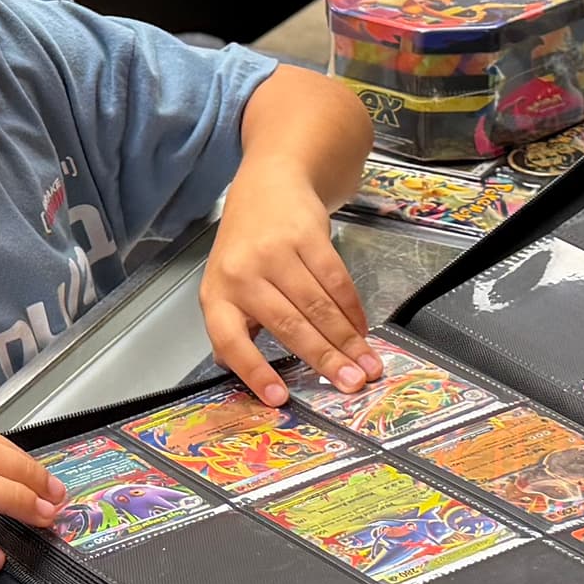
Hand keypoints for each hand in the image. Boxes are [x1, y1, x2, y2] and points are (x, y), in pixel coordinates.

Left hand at [203, 167, 373, 401]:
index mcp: (217, 295)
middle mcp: (242, 274)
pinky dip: (353, 309)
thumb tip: (247, 377)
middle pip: (289, 325)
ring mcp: (275, 252)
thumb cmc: (245, 247)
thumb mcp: (226, 286)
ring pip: (318, 307)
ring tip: (366, 365)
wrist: (267, 185)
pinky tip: (362, 329)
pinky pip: (335, 281)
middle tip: (351, 385)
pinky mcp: (306, 235)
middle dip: (325, 359)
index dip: (255, 371)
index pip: (231, 341)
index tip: (279, 398)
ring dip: (347, 340)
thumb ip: (237, 329)